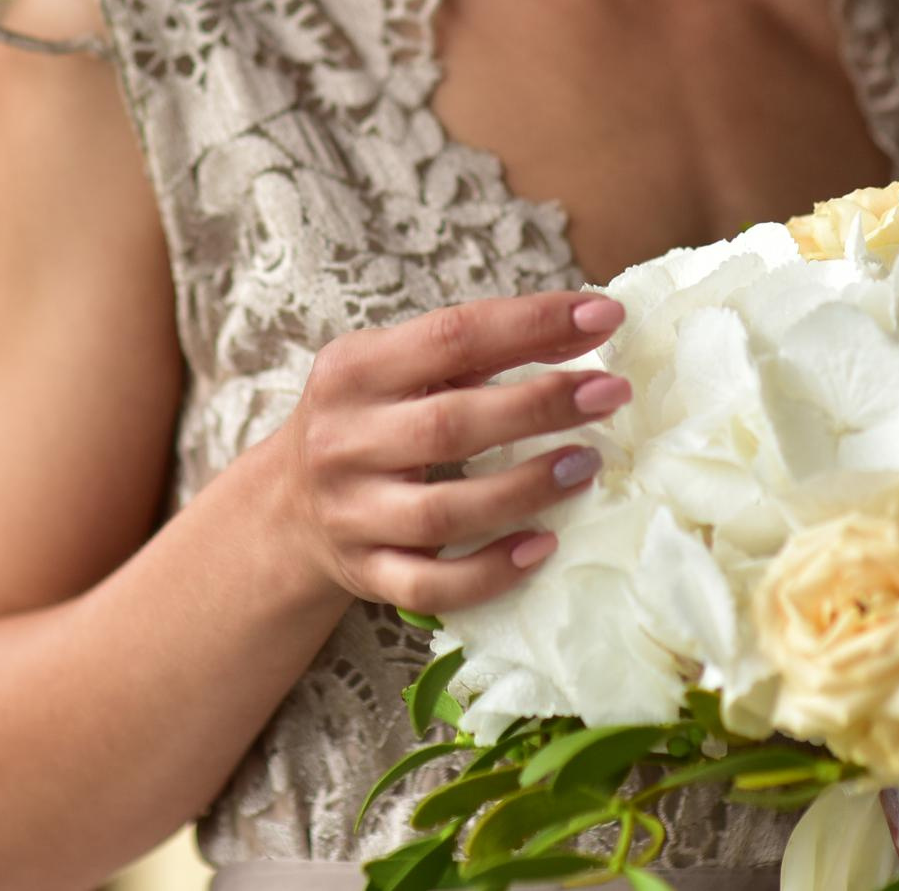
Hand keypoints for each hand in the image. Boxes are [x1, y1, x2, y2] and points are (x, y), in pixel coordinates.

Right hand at [265, 290, 631, 614]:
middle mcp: (345, 440)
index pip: (451, 336)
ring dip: (526, 488)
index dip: (531, 323)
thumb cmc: (371, 421)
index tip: (604, 315)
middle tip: (611, 393)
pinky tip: (542, 546)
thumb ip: (484, 347)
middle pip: (450, 424)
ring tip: (586, 465)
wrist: (288, 507)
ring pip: (445, 511)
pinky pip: (432, 584)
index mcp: (355, 370)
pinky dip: (491, 571)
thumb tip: (588, 326)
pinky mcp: (367, 573)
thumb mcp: (401, 369)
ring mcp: (353, 514)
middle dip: (539, 405)